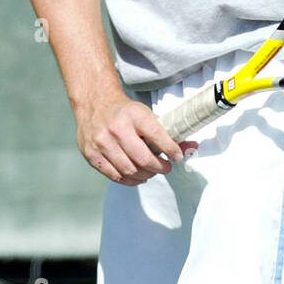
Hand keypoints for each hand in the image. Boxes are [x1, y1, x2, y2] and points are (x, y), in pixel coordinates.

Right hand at [76, 91, 197, 184]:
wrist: (95, 103)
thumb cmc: (125, 112)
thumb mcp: (146, 114)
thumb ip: (167, 132)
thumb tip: (192, 147)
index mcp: (134, 114)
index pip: (158, 136)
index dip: (171, 150)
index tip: (176, 157)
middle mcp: (116, 128)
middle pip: (143, 159)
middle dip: (159, 167)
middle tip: (166, 168)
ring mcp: (101, 142)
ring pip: (130, 170)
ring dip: (146, 175)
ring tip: (151, 172)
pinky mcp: (91, 154)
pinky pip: (115, 176)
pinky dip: (130, 180)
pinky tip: (138, 176)